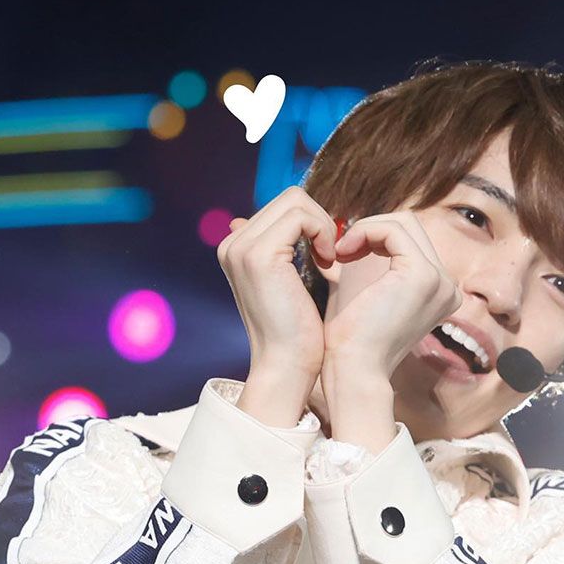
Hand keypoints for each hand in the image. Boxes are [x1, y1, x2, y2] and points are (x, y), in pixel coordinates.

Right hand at [216, 186, 337, 383]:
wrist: (286, 366)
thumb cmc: (296, 332)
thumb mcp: (290, 283)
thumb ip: (287, 251)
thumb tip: (295, 226)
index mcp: (236, 248)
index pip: (283, 206)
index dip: (313, 224)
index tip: (327, 255)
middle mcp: (232, 243)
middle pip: (289, 197)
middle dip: (320, 221)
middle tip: (331, 257)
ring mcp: (241, 248)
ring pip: (296, 201)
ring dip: (323, 227)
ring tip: (330, 261)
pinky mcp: (259, 255)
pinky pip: (301, 216)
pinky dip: (323, 233)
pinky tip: (329, 263)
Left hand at [324, 211, 461, 380]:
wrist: (354, 369)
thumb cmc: (353, 339)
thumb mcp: (366, 293)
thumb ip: (371, 265)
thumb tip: (356, 236)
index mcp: (439, 292)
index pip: (411, 240)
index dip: (376, 237)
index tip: (344, 254)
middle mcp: (447, 286)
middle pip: (411, 226)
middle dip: (373, 229)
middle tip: (342, 250)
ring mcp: (439, 280)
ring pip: (404, 223)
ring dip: (367, 229)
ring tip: (341, 251)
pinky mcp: (422, 274)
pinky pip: (393, 230)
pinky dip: (365, 231)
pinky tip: (344, 251)